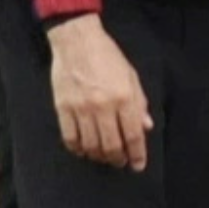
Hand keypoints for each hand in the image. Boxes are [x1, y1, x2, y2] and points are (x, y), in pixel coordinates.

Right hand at [47, 14, 151, 170]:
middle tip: (122, 163)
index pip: (133, 135)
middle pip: (111, 145)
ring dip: (99, 156)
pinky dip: (78, 149)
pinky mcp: (63, 109)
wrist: (77, 42)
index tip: (138, 165)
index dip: (137, 154)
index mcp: (124, 98)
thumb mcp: (132, 77)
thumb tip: (146, 127)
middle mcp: (103, 107)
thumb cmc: (108, 57)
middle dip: (119, 159)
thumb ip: (139, 103)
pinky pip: (70, 138)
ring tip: (105, 158)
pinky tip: (84, 150)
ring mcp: (81, 109)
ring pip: (91, 145)